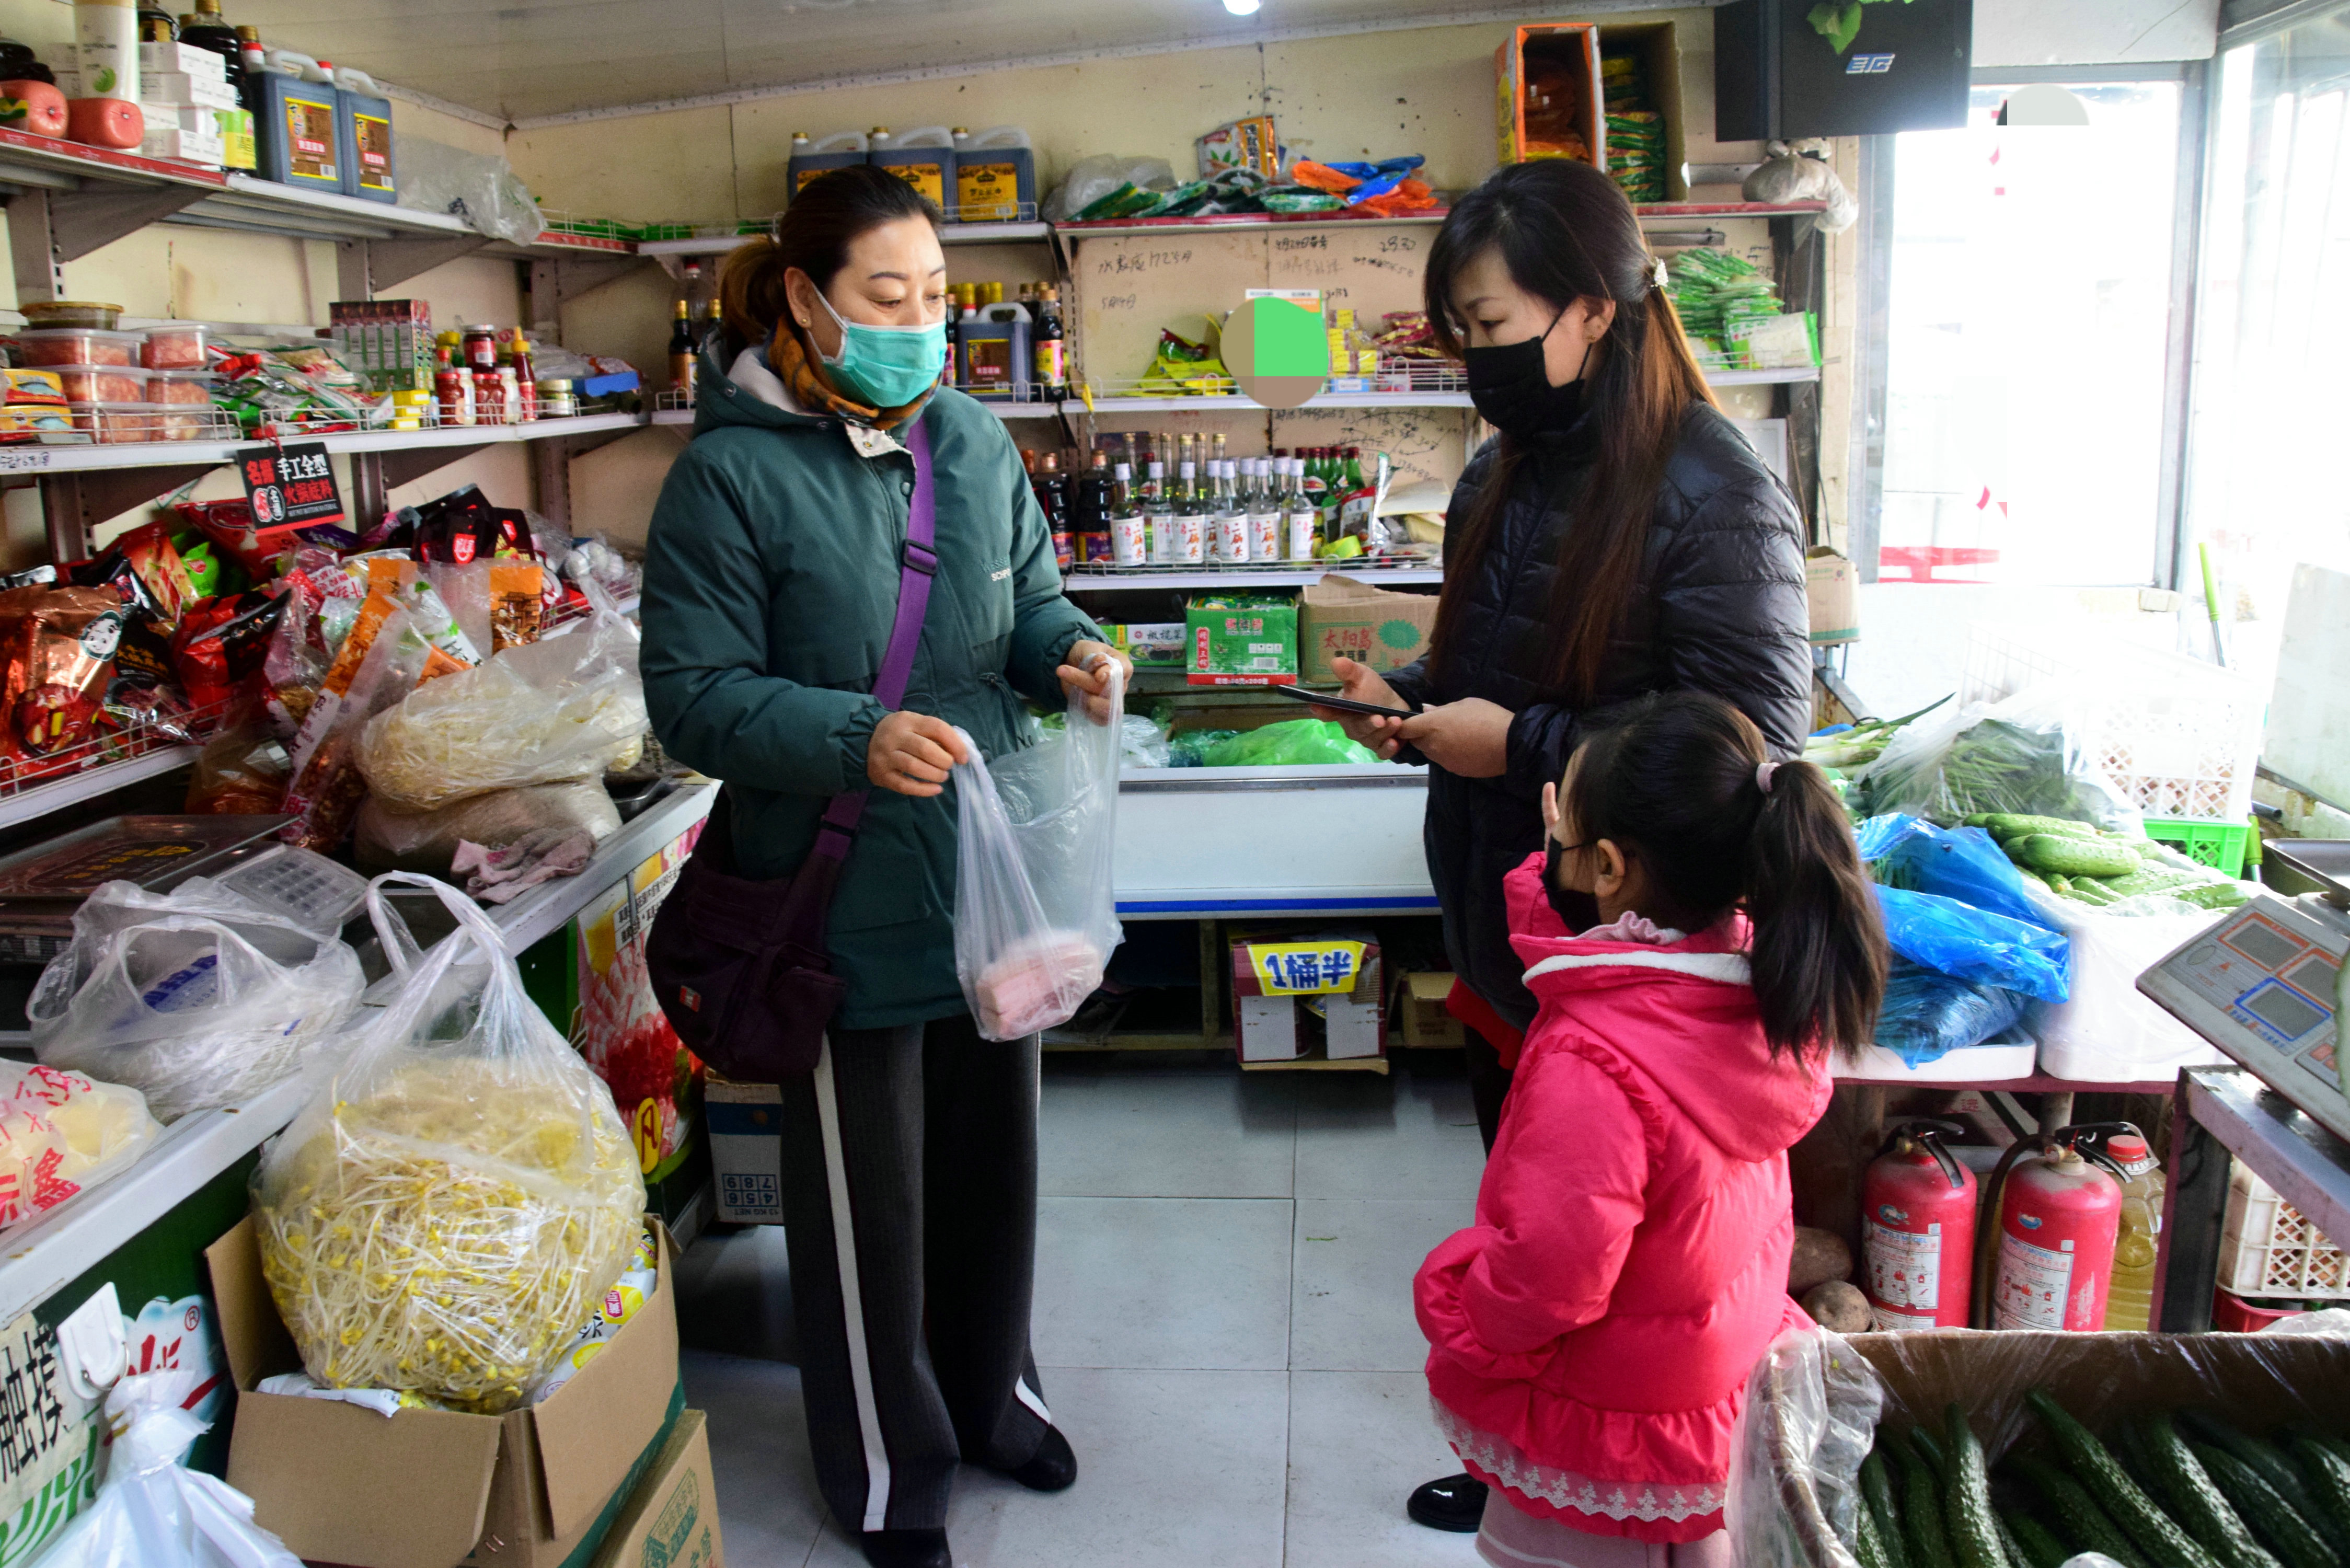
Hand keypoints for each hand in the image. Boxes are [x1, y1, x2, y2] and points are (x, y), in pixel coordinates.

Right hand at [868, 709, 967, 796]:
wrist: (865, 741)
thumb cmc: (901, 734)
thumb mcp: (915, 724)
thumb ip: (935, 734)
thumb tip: (960, 753)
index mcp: (907, 720)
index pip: (936, 727)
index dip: (954, 743)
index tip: (963, 757)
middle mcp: (895, 737)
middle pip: (925, 749)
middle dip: (944, 760)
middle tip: (949, 766)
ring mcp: (886, 756)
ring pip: (914, 767)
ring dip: (934, 775)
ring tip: (943, 776)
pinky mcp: (881, 774)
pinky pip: (904, 785)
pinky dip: (923, 790)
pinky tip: (935, 790)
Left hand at [1056, 639, 1132, 724]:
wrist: (1072, 664)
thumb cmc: (1085, 653)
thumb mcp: (1087, 648)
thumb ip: (1094, 657)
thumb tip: (1102, 666)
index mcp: (1122, 666)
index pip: (1124, 671)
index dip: (1111, 674)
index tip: (1098, 675)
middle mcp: (1121, 685)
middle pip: (1111, 691)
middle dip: (1086, 682)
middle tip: (1062, 670)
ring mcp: (1113, 701)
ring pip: (1108, 709)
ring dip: (1088, 701)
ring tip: (1073, 690)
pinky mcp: (1102, 713)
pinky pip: (1101, 720)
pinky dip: (1088, 712)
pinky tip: (1077, 700)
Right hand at [1308, 656, 1407, 759]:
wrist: (1395, 702)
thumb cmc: (1373, 690)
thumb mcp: (1362, 676)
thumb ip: (1349, 671)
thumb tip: (1335, 661)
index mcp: (1342, 709)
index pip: (1328, 711)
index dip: (1322, 710)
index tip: (1317, 707)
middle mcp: (1351, 727)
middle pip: (1356, 729)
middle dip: (1369, 725)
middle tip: (1379, 719)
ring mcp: (1366, 738)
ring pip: (1372, 739)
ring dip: (1384, 732)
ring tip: (1396, 721)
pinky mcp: (1380, 746)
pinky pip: (1381, 752)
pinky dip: (1388, 749)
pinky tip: (1394, 743)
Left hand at [1395, 697, 1513, 777]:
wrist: (1510, 744)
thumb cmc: (1488, 717)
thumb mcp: (1465, 704)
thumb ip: (1442, 709)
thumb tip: (1426, 710)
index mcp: (1432, 725)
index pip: (1404, 728)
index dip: (1404, 725)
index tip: (1409, 722)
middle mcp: (1433, 745)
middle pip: (1416, 741)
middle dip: (1421, 735)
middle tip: (1439, 726)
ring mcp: (1443, 760)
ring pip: (1430, 752)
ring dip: (1435, 745)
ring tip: (1455, 736)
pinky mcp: (1454, 770)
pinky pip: (1444, 761)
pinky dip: (1448, 754)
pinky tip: (1464, 747)